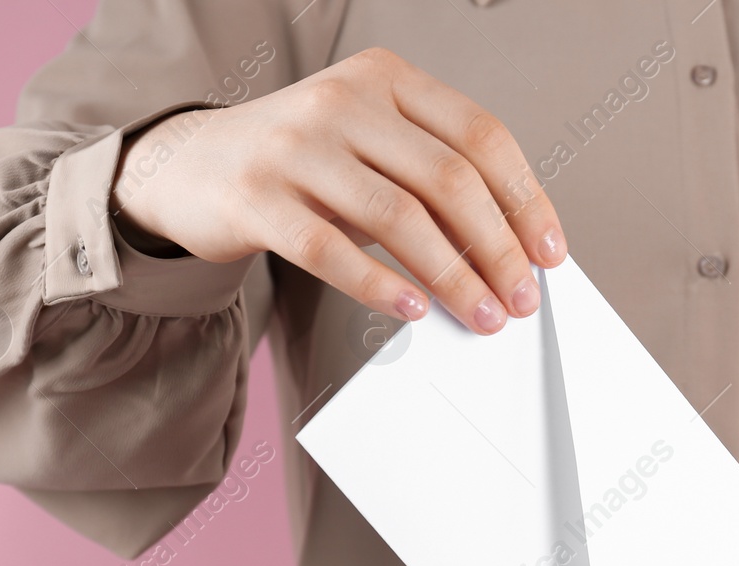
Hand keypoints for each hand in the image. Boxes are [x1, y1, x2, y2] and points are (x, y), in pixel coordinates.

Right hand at [110, 47, 566, 334]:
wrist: (188, 166)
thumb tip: (508, 248)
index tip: (549, 253)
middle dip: (497, 248)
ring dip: (452, 276)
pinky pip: (331, 250)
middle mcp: (343, 101)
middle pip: (448, 179)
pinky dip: (379, 285)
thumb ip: (428, 177)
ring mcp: (296, 146)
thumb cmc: (297, 163)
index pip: (480, 136)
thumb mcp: (367, 145)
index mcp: (385, 78)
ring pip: (398, 218)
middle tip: (520, 298)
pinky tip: (411, 310)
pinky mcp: (257, 197)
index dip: (525, 199)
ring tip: (480, 315)